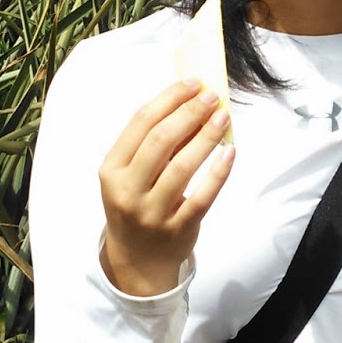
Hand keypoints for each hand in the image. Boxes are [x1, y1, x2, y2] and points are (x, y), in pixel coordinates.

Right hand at [98, 78, 233, 295]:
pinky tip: (230, 152)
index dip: (168, 99)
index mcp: (111, 170)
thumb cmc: (136, 203)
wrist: (137, 259)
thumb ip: (152, 144)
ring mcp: (152, 213)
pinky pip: (202, 197)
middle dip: (189, 113)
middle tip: (211, 97)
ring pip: (182, 167)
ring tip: (223, 117)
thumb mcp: (130, 175)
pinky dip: (218, 172)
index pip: (140, 124)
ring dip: (205, 137)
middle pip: (160, 142)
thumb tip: (189, 102)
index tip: (192, 83)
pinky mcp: (178, 229)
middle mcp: (128, 191)